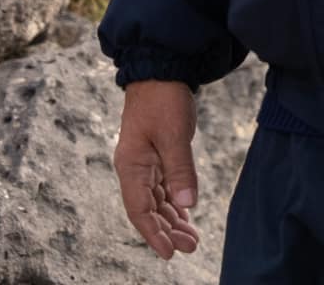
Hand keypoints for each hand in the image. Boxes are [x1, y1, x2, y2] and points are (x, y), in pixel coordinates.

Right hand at [113, 80, 200, 258]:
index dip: (154, 233)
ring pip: (157, 200)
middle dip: (168, 231)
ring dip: (173, 219)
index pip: (140, 210)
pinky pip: (163, 187)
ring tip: (192, 238)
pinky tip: (185, 214)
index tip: (170, 253)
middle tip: (190, 247)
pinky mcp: (156, 155)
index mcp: (131, 166)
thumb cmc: (163, 99)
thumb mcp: (173, 134)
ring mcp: (145, 162)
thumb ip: (180, 169)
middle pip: (148, 209)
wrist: (161, 70)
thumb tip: (187, 204)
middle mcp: (134, 168)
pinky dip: (174, 202)